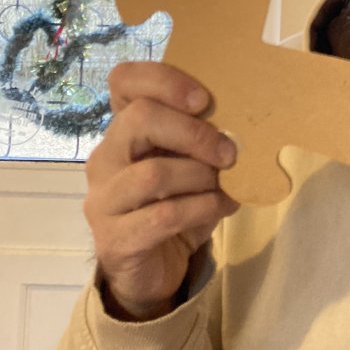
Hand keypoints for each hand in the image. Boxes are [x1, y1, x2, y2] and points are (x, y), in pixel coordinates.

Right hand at [84, 61, 238, 320]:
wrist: (152, 269)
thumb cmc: (176, 203)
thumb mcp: (191, 164)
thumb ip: (205, 140)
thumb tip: (245, 128)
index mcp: (124, 128)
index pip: (124, 80)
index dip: (164, 80)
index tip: (203, 100)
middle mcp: (106, 156)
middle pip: (139, 118)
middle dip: (193, 132)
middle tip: (228, 152)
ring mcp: (104, 198)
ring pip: (153, 173)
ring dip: (200, 176)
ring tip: (225, 183)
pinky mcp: (114, 238)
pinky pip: (164, 216)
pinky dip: (202, 208)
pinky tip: (222, 207)